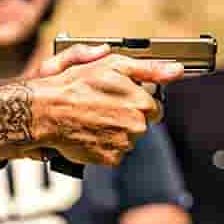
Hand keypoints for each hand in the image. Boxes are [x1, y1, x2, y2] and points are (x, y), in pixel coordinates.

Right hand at [29, 45, 183, 165]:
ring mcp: (123, 144)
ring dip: (115, 132)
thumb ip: (149, 69)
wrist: (46, 112)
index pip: (154, 108)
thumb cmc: (76, 85)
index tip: (119, 98)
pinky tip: (90, 133)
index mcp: (142, 102)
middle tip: (102, 108)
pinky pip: (114, 154)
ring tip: (93, 120)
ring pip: (128, 140)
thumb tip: (177, 71)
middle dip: (126, 117)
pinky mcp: (109, 159)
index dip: (136, 101)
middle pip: (141, 125)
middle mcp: (137, 125)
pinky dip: (103, 146)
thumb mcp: (113, 65)